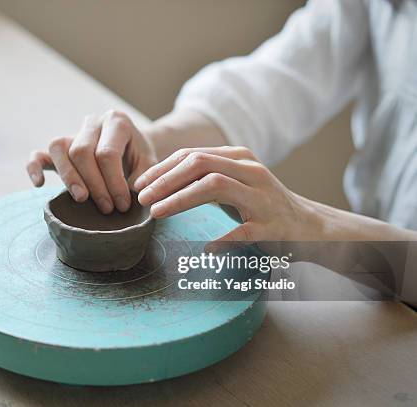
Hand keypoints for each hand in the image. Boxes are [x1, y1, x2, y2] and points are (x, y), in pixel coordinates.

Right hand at [27, 110, 156, 213]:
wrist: (132, 149)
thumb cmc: (140, 158)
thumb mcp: (150, 163)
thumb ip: (144, 175)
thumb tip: (133, 191)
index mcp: (117, 122)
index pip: (107, 153)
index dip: (113, 182)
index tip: (123, 204)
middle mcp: (92, 123)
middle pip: (82, 151)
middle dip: (94, 184)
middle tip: (107, 208)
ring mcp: (73, 133)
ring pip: (59, 149)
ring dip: (69, 177)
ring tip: (81, 199)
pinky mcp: (59, 148)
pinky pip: (39, 153)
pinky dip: (34, 167)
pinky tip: (39, 184)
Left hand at [134, 146, 320, 241]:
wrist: (310, 227)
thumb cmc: (261, 205)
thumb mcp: (234, 184)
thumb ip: (204, 178)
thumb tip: (159, 182)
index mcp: (239, 158)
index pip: (192, 155)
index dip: (162, 168)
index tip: (140, 184)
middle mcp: (251, 171)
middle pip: (200, 164)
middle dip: (165, 180)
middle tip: (142, 197)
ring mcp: (262, 197)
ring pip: (215, 186)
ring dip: (180, 199)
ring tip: (156, 212)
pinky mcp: (272, 226)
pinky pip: (241, 231)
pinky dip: (221, 239)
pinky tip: (205, 249)